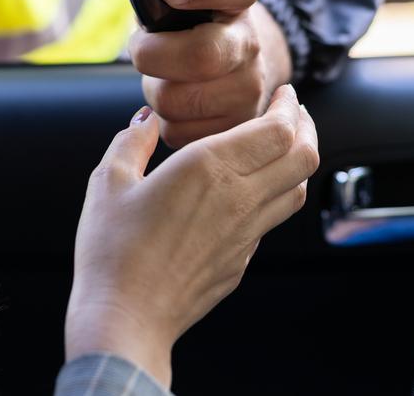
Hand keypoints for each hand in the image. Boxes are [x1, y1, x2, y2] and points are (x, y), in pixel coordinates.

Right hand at [65, 86, 318, 387]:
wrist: (126, 319)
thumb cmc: (111, 250)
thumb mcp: (108, 181)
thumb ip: (132, 141)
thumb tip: (146, 120)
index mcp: (209, 167)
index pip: (278, 129)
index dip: (289, 106)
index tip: (284, 93)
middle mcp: (238, 198)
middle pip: (303, 156)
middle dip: (305, 127)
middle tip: (293, 112)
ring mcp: (245, 234)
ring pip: (297, 190)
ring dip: (297, 161)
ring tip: (282, 147)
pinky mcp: (241, 261)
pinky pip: (271, 219)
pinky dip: (275, 195)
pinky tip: (251, 191)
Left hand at [130, 0, 292, 147]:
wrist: (232, 64)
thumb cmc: (193, 24)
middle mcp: (252, 43)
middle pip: (199, 56)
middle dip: (152, 55)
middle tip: (143, 50)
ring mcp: (250, 89)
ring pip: (176, 100)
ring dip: (155, 90)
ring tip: (164, 76)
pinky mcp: (235, 128)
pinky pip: (177, 131)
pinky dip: (164, 119)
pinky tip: (177, 101)